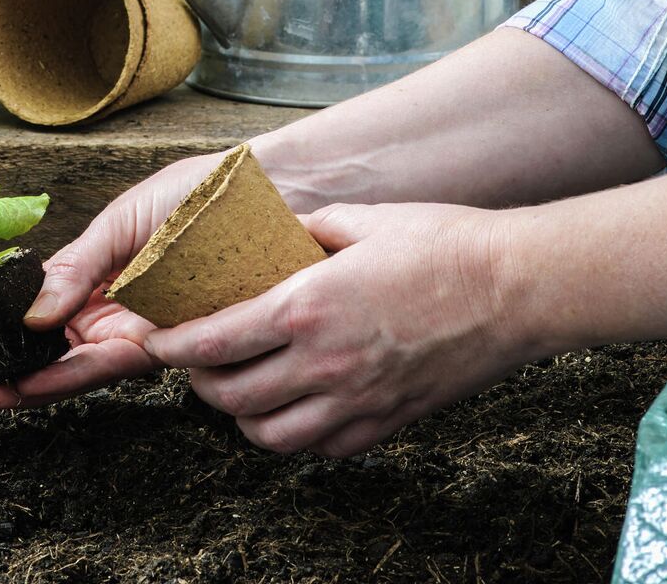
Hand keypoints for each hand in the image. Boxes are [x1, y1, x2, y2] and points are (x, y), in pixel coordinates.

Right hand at [0, 151, 221, 412]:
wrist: (267, 192)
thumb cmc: (199, 195)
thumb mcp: (123, 221)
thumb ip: (77, 265)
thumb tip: (28, 309)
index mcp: (96, 280)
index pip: (32, 312)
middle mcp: (113, 312)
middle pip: (45, 352)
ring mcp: (138, 331)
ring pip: (71, 369)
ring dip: (23, 385)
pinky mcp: (169, 345)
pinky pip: (112, 366)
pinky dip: (68, 375)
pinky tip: (31, 382)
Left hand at [144, 201, 521, 457]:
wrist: (515, 289)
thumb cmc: (441, 244)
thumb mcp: (359, 219)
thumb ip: (304, 229)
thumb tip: (273, 232)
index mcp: (307, 306)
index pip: (213, 341)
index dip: (172, 344)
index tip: (152, 336)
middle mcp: (324, 364)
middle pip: (229, 395)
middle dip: (196, 380)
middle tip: (191, 359)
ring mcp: (355, 402)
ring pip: (267, 435)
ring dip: (238, 413)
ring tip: (235, 386)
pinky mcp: (385, 425)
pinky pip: (316, 448)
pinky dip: (288, 433)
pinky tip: (289, 406)